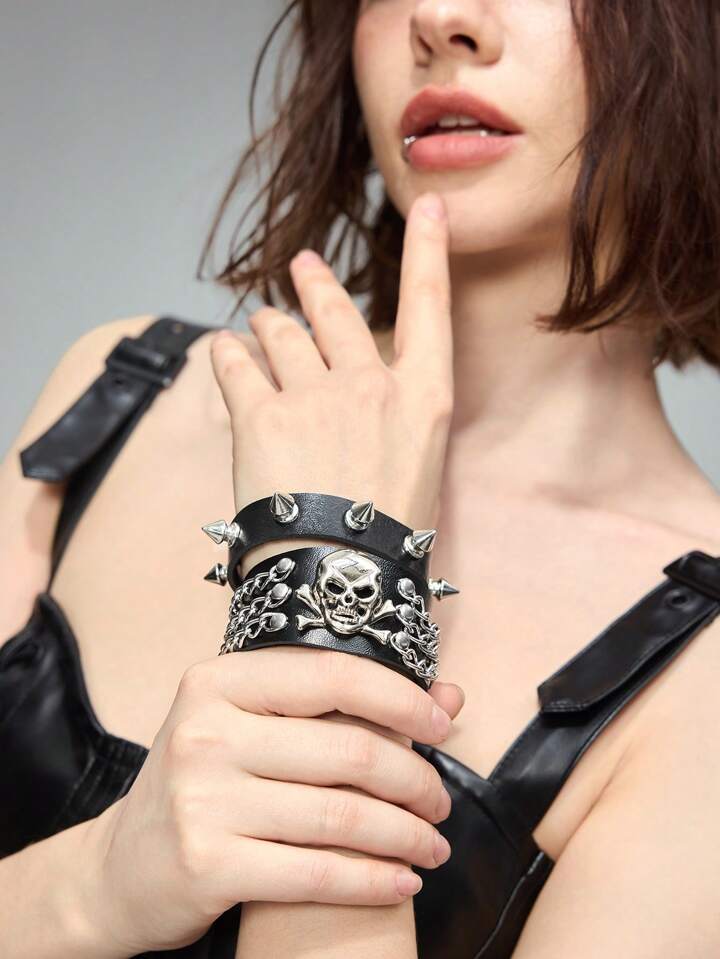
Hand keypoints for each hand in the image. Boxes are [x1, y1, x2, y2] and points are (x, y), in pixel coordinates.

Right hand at [83, 647, 462, 955]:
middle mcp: (207, 731)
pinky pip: (317, 873)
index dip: (402, 699)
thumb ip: (345, 708)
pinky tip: (401, 880)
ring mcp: (203, 799)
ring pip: (342, 816)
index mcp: (220, 681)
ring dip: (405, 835)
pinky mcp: (207, 865)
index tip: (443, 725)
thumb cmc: (204, 783)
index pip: (333, 675)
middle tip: (439, 802)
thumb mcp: (254, 725)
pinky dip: (372, 880)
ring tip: (431, 844)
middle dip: (416, 781)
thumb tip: (450, 697)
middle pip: (349, 752)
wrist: (120, 867)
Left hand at [210, 191, 452, 536]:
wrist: (341, 578)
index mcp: (423, 399)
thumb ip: (392, 418)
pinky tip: (224, 349)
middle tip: (303, 267)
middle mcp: (372, 384)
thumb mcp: (417, 470)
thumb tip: (359, 391)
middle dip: (316, 284)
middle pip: (337, 313)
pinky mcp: (262, 415)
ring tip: (255, 325)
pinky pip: (236, 364)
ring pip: (281, 335)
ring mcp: (317, 396)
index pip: (430, 307)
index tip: (428, 208)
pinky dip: (227, 354)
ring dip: (266, 325)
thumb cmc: (385, 538)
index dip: (429, 252)